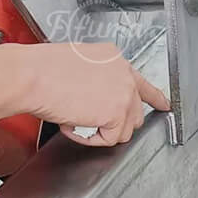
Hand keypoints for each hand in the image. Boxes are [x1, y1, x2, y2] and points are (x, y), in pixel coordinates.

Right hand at [21, 43, 169, 146]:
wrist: (33, 75)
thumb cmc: (42, 69)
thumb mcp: (78, 64)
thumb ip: (96, 78)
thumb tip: (94, 95)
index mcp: (114, 58)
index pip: (140, 81)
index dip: (153, 97)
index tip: (164, 105)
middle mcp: (124, 73)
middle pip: (134, 110)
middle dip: (115, 121)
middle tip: (90, 122)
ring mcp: (124, 93)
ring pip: (124, 128)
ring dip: (101, 131)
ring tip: (75, 120)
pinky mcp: (116, 113)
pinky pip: (109, 139)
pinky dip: (90, 139)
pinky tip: (74, 125)